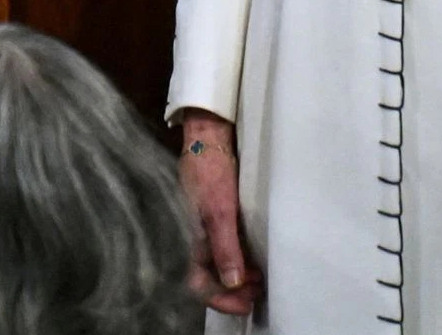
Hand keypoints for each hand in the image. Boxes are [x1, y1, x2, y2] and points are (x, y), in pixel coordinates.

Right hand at [175, 112, 259, 315]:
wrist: (206, 138)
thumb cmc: (210, 172)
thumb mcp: (221, 211)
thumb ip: (225, 248)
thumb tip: (233, 283)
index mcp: (182, 239)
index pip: (196, 285)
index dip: (222, 299)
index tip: (248, 304)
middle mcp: (185, 238)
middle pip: (204, 279)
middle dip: (232, 291)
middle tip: (259, 291)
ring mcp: (194, 230)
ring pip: (212, 267)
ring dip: (235, 277)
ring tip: (259, 278)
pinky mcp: (204, 221)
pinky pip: (216, 251)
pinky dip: (233, 261)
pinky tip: (250, 260)